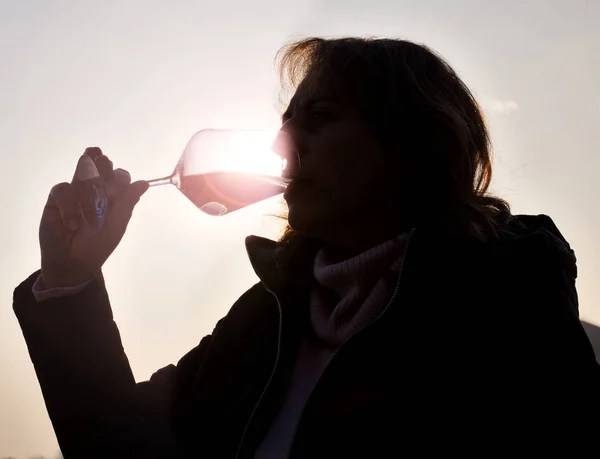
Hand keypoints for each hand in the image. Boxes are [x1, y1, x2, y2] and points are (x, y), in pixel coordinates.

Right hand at [39, 147, 148, 288]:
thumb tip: (144, 183)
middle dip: (102, 167)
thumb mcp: (117, 225)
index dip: (119, 178)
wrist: (73, 262)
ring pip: (83, 173)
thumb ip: (127, 202)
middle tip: (101, 181)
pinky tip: (73, 223)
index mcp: (115, 196)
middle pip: (101, 166)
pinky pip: (63, 189)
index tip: (117, 191)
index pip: (120, 176)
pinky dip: (69, 206)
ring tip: (89, 216)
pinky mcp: (57, 198)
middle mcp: (96, 189)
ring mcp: (76, 191)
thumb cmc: (98, 244)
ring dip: (87, 191)